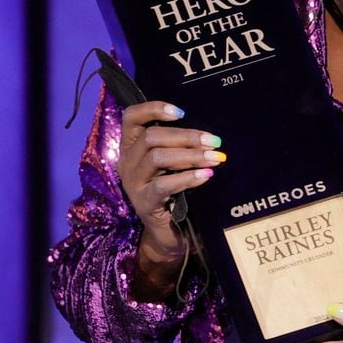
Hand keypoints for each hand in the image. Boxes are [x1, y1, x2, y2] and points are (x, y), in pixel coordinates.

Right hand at [116, 101, 225, 295]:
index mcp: (130, 147)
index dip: (154, 109)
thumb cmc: (173, 193)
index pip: (131, 116)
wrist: (167, 233)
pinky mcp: (144, 203)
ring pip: (157, 157)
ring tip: (215, 159)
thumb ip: (178, 146)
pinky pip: (164, 185)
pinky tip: (206, 176)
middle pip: (151, 137)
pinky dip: (188, 178)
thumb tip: (208, 134)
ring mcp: (133, 184)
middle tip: (214, 141)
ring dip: (190, 155)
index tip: (182, 112)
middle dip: (186, 136)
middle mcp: (127, 162)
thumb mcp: (171, 165)